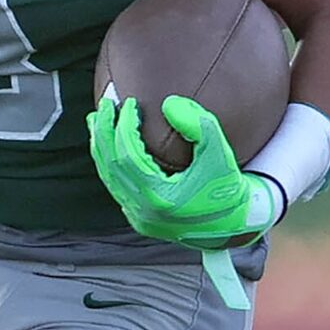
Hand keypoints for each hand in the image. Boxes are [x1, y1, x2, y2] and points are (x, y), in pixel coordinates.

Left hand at [87, 94, 279, 246]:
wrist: (232, 227)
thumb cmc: (227, 191)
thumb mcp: (220, 155)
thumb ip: (199, 126)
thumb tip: (168, 103)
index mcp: (159, 198)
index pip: (128, 156)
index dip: (125, 126)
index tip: (132, 103)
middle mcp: (142, 210)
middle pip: (110, 165)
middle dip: (104, 131)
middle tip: (107, 104)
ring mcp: (138, 216)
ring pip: (109, 177)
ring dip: (101, 146)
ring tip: (97, 119)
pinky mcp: (138, 218)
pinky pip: (115, 187)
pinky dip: (109, 163)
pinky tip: (108, 146)